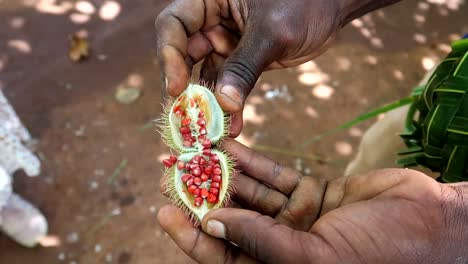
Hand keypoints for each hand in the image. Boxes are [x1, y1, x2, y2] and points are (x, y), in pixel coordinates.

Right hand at [155, 0, 342, 135]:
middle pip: (183, 55)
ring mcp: (224, 42)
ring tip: (210, 130)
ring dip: (208, 103)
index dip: (169, 56)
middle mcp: (210, 20)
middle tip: (186, 118)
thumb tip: (222, 104)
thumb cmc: (304, 4)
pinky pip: (228, 86)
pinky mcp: (240, 61)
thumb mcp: (273, 32)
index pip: (173, 26)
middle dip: (185, 88)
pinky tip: (233, 126)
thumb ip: (245, 66)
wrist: (333, 9)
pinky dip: (229, 105)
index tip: (177, 88)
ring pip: (205, 75)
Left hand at [158, 140, 467, 262]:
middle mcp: (282, 248)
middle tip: (174, 170)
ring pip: (249, 195)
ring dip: (224, 173)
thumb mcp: (316, 256)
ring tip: (196, 150)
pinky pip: (274, 177)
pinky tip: (229, 145)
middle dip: (203, 196)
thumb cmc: (379, 253)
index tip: (165, 212)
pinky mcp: (312, 193)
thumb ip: (262, 242)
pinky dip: (252, 162)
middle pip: (231, 221)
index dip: (192, 236)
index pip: (222, 256)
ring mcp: (297, 220)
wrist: (429, 223)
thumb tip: (212, 223)